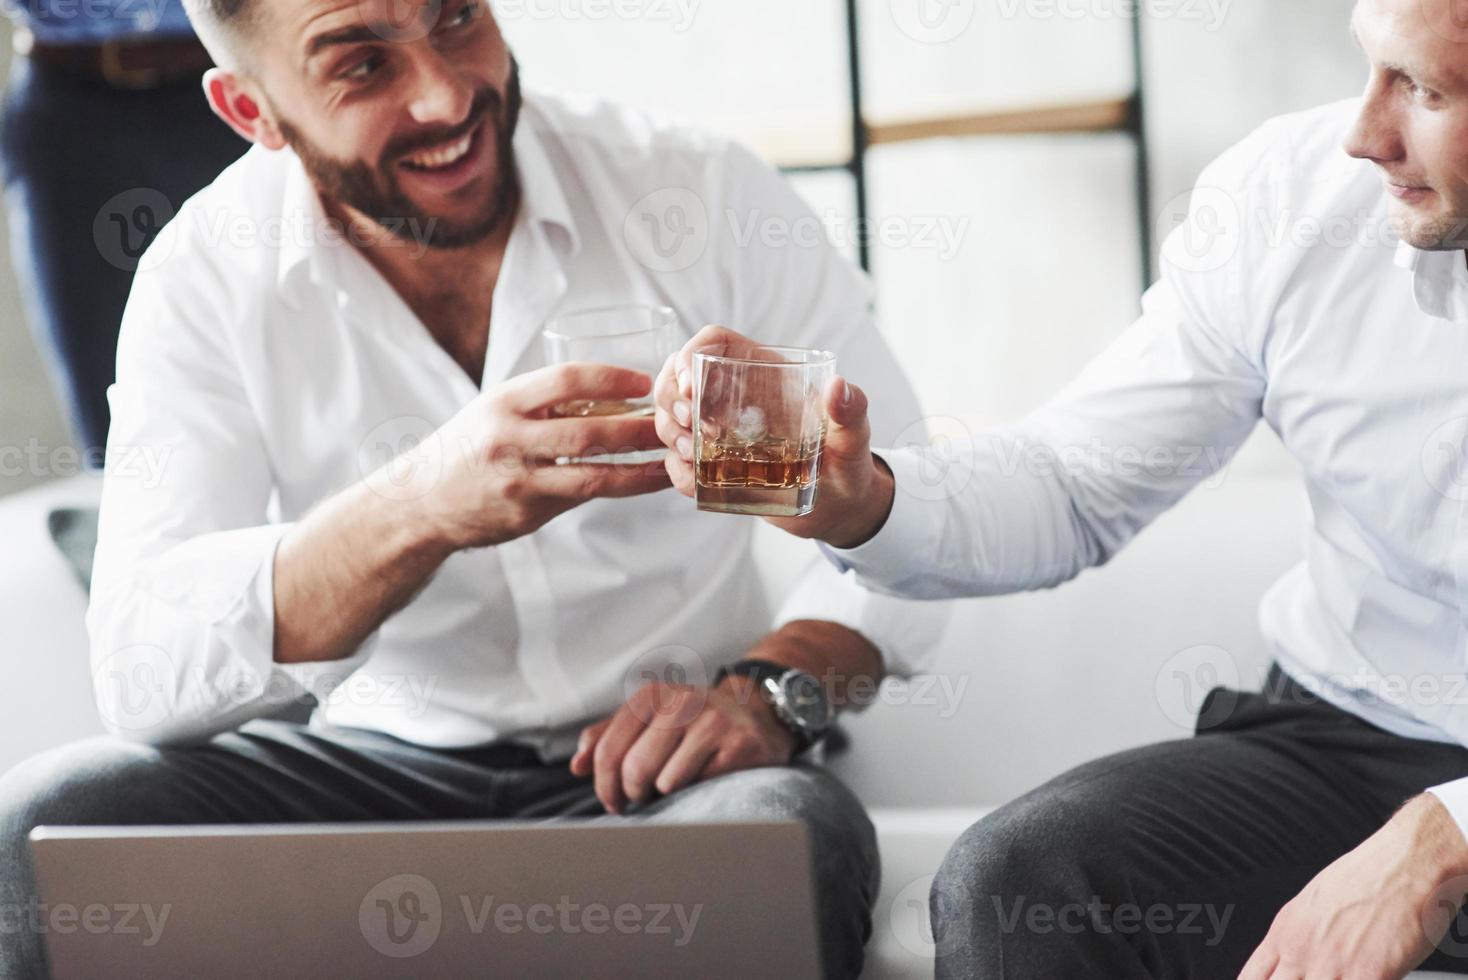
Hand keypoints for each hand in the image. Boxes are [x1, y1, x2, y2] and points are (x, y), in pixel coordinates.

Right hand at [372, 362, 670, 550]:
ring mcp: (518, 481)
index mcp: (503, 402)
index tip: (644, 381)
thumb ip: (544, 403)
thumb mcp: (495, 409)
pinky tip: (644, 484)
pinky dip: (616, 489)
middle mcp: (509, 439)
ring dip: (639, 470)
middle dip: (638, 429)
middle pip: (589, 431)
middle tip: (672, 426)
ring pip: (593, 476)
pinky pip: (580, 498)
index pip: (565, 379)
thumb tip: (614, 397)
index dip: (610, 378)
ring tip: (671, 463)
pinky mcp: (526, 514)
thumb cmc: (469, 447)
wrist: (421, 502)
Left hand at [569, 673, 796, 813]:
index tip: (613, 802)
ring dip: (663, 795)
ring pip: (663, 779)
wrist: (757, 715)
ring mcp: (712, 720)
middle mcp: (681, 701)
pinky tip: (701, 781)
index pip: (609, 750)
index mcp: (652, 696)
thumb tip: (577, 765)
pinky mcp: (738, 744)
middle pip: (633, 768)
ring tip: (671, 787)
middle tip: (640, 800)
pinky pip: (697, 784)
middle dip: (632, 794)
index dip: (604, 785)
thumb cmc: (694, 724)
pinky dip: (693, 792)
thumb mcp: (650, 721)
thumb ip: (609, 738)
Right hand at [653, 325, 896, 548]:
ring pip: (671, 416)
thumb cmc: (847, 461)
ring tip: (693, 452)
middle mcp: (734, 396)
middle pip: (678, 376)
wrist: (839, 506)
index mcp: (763, 373)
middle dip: (671, 398)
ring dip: (670, 432)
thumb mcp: (853, 436)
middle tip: (689, 426)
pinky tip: (696, 480)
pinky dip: (678, 471)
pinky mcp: (714, 465)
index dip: (690, 354)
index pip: (713, 342)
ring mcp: (719, 431)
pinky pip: (679, 462)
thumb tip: (839, 387)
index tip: (691, 386)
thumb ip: (852, 411)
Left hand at [1240, 794, 1467, 978]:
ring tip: (1340, 975)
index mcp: (1284, 932)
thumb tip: (1296, 965)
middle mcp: (1300, 950)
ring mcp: (1330, 965)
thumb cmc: (1366, 878)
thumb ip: (1300, 939)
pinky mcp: (1367, 975)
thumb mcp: (1313, 904)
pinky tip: (1368, 979)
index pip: (1251, 977)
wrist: (1405, 864)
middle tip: (1312, 978)